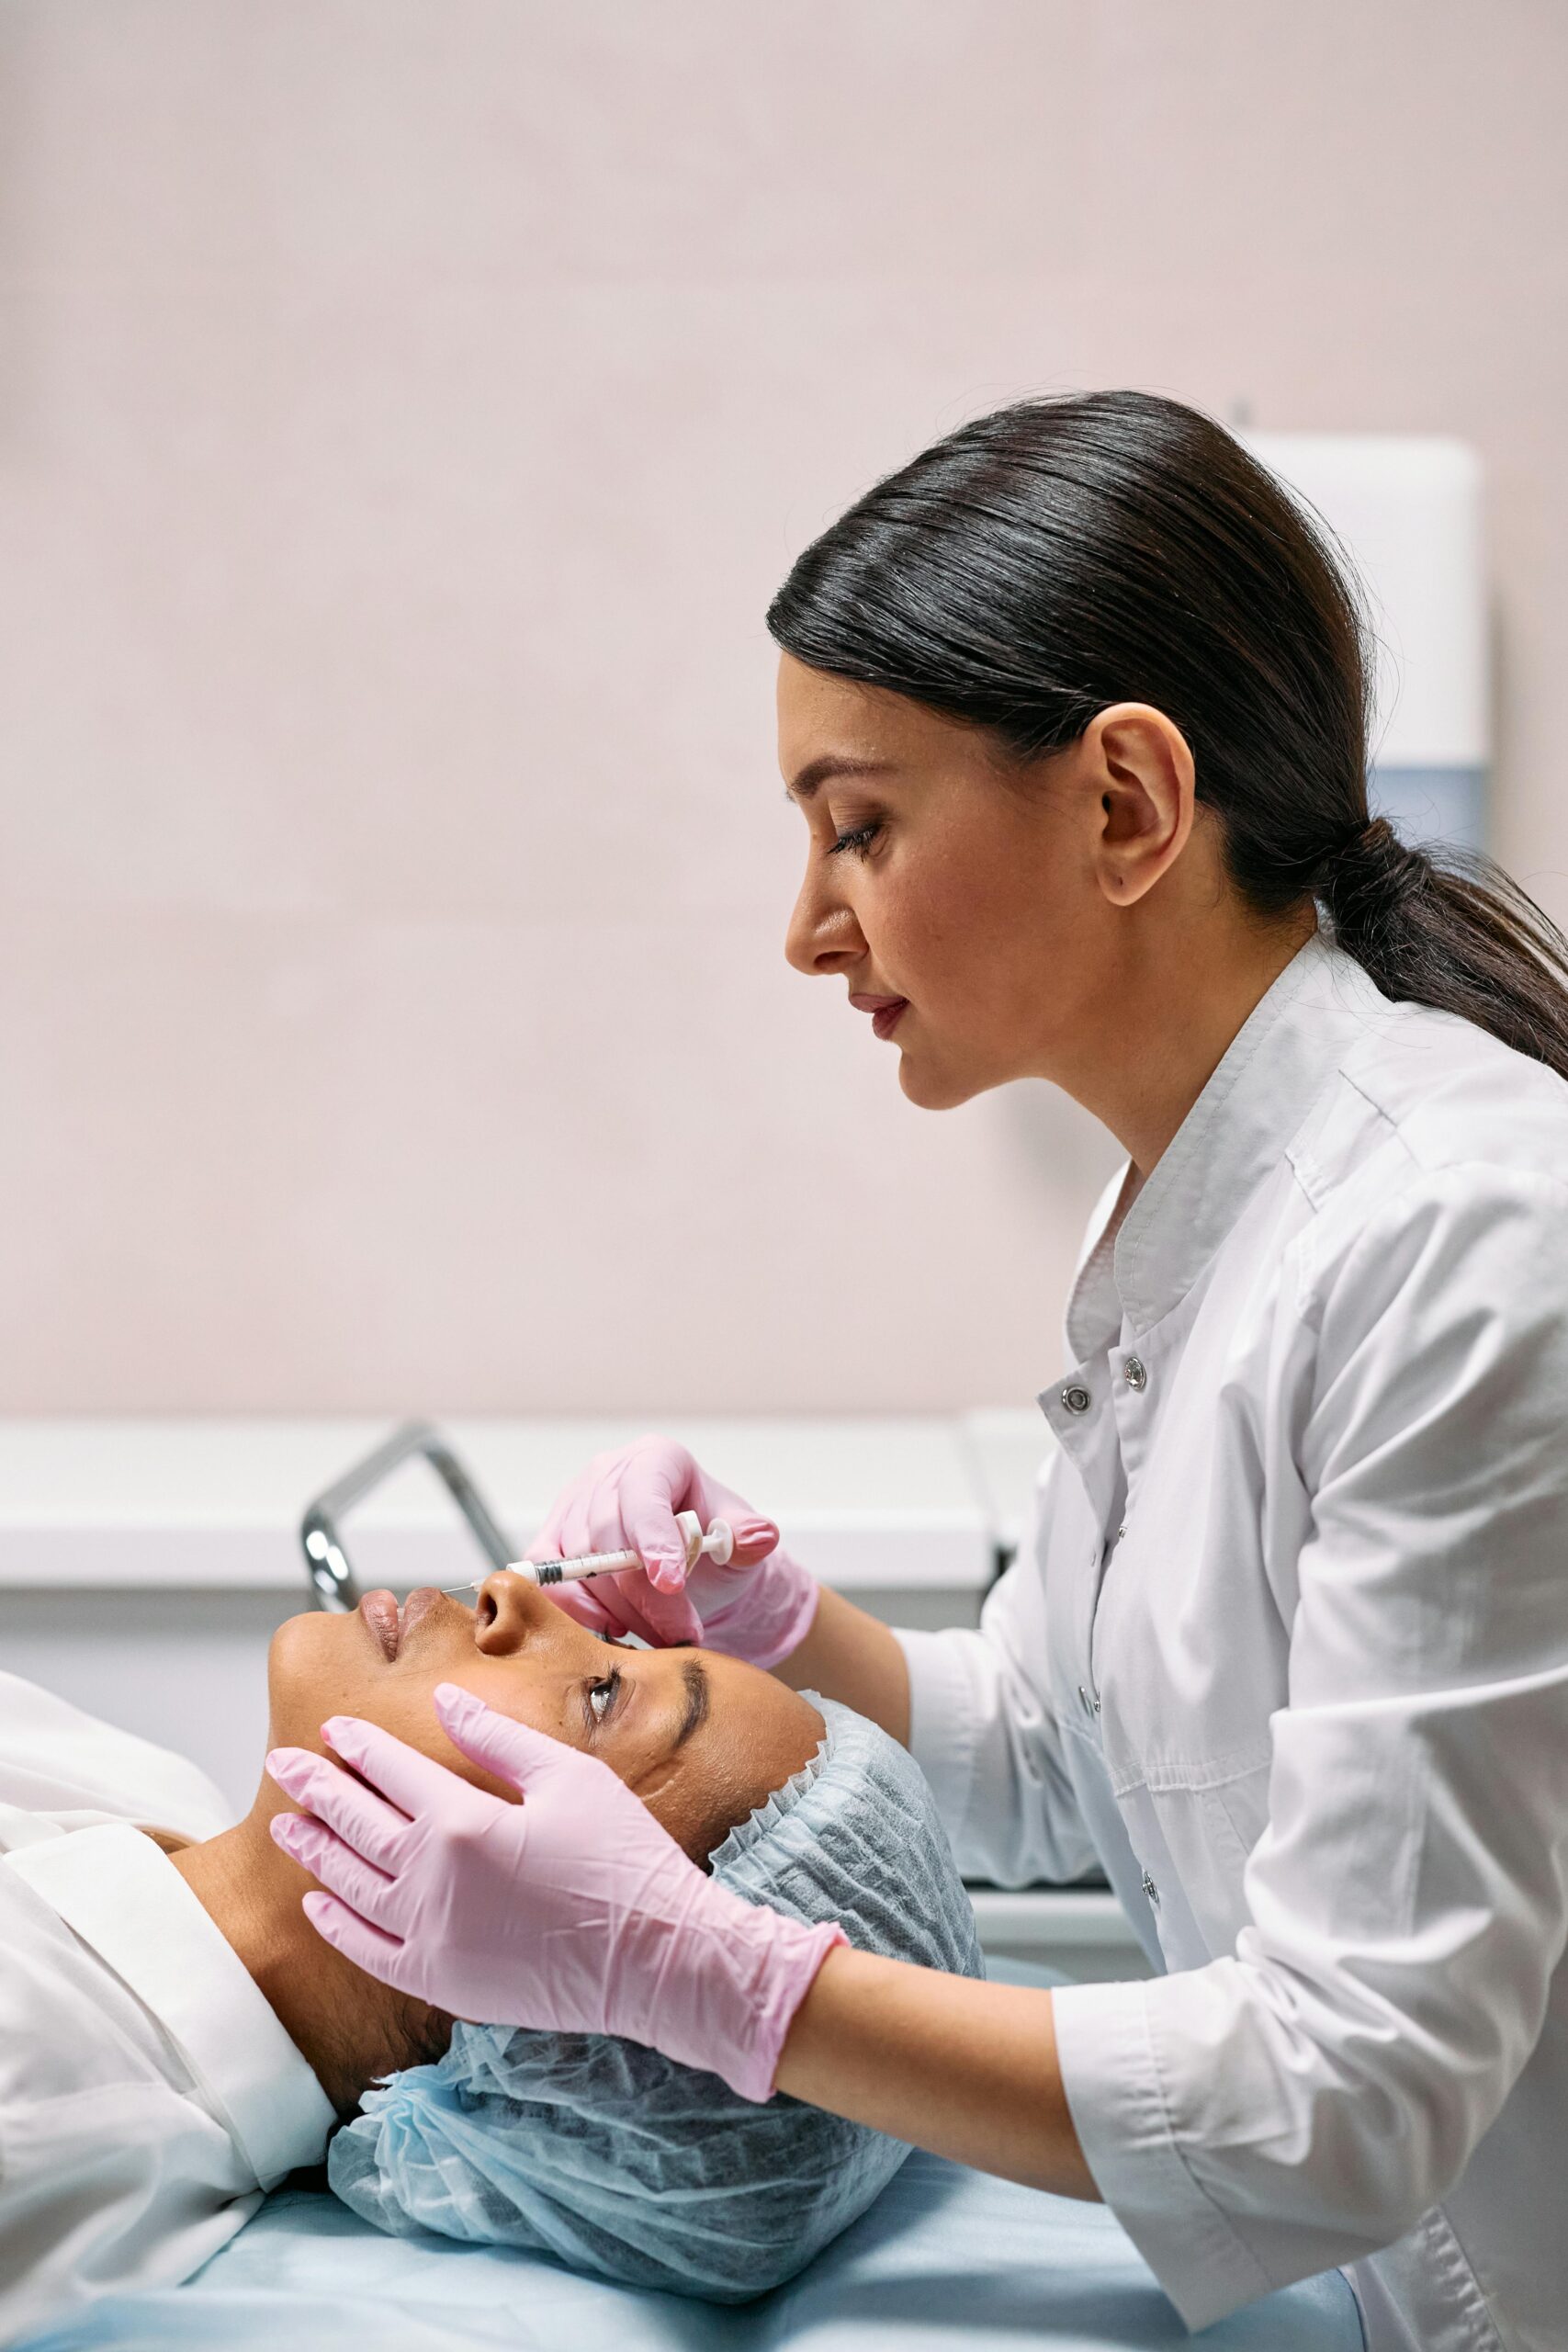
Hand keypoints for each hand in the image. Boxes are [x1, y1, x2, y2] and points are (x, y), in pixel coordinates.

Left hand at [266, 1683, 844, 2101]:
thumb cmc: (625, 1861)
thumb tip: (444, 1701)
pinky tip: (319, 1903)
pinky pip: (369, 1952)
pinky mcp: (441, 1983)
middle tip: (281, 1762)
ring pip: (349, 1885)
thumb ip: (497, 1737)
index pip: (391, 1769)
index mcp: (463, 1822)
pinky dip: (338, 1926)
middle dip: (314, 1786)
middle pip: (354, 1822)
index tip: (334, 1727)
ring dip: (315, 1850)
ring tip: (286, 1824)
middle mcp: (432, 1880)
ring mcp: (431, 1937)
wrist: (659, 1960)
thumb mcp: (570, 1777)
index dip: (359, 1744)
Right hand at [532, 1434, 819, 1667]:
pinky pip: (548, 1580)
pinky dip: (576, 1610)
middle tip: (679, 1632)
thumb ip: (748, 1536)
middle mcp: (607, 1474)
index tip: (673, 1584)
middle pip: (608, 1536)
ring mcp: (573, 1506)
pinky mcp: (551, 1542)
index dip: (655, 1540)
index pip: (645, 1495)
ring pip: (579, 1564)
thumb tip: (759, 1536)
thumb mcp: (738, 1536)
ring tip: (659, 1635)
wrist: (687, 1563)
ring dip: (619, 1611)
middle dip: (644, 1595)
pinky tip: (612, 1628)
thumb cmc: (710, 1540)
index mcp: (657, 1459)